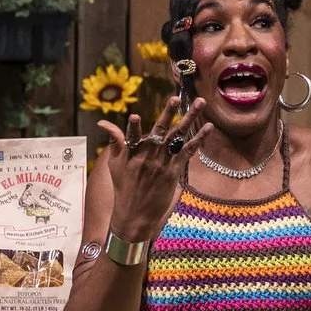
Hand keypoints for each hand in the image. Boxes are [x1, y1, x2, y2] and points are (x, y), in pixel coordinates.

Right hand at [95, 100, 197, 245]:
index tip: (135, 117)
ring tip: (199, 102)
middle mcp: (148, 157)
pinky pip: (188, 152)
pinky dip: (199, 139)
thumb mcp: (114, 163)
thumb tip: (103, 122)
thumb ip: (114, 140)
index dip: (133, 127)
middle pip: (159, 131)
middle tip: (175, 97)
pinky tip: (208, 127)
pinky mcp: (174, 171)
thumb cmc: (123, 186)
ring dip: (189, 118)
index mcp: (131, 153)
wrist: (135, 213)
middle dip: (168, 113)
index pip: (131, 137)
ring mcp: (162, 164)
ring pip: (178, 137)